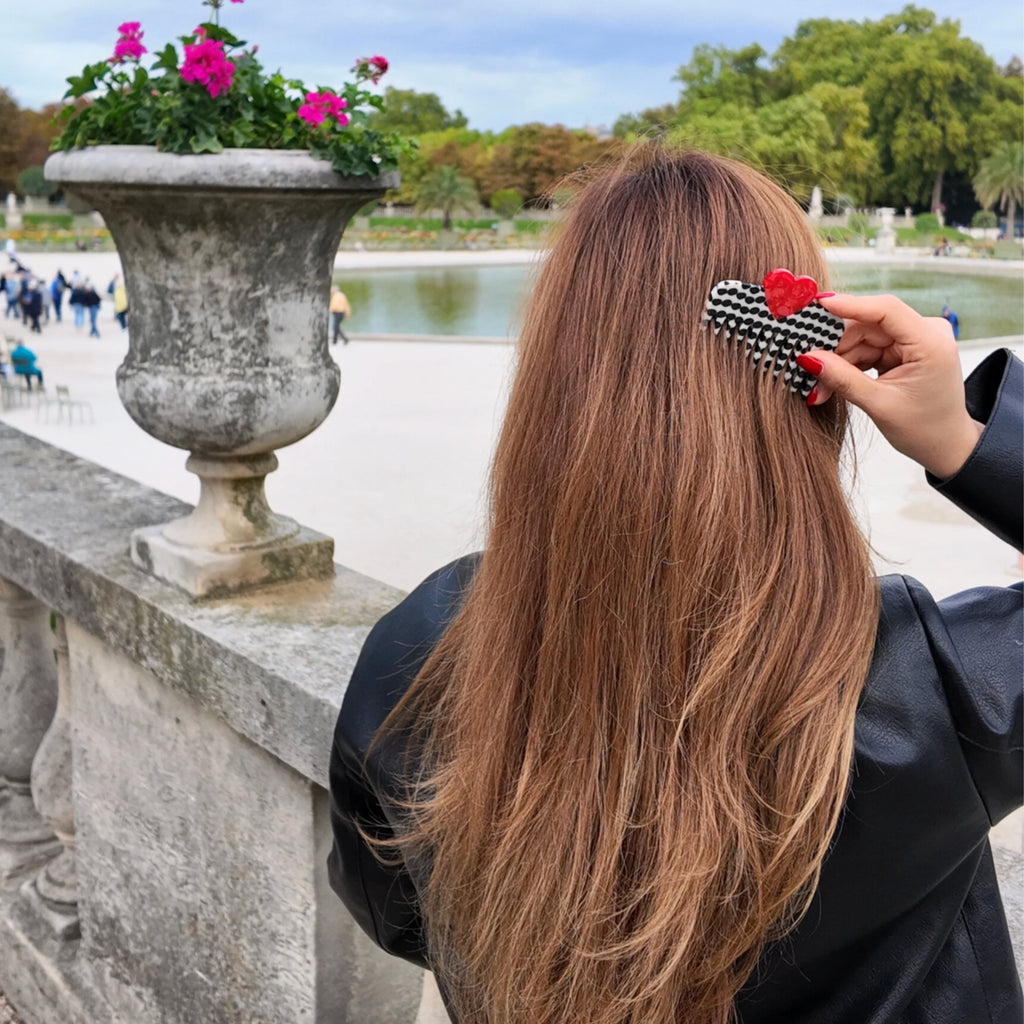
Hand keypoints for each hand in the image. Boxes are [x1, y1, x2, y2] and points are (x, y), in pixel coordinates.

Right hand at [797, 293, 983, 479]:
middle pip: (868, 325)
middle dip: (836, 349)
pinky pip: (867, 348)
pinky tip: (834, 383)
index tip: (818, 304)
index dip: (850, 305)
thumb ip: (843, 379)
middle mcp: (926, 333)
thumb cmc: (924, 429)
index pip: (886, 310)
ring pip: (863, 339)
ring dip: (839, 361)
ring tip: (822, 389)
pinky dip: (849, 365)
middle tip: (809, 370)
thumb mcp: (879, 405)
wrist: (944, 445)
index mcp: (931, 343)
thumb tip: (807, 357)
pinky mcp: (904, 349)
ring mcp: (915, 339)